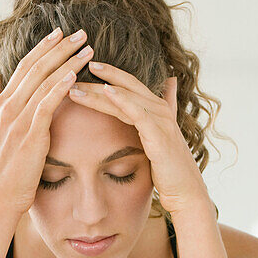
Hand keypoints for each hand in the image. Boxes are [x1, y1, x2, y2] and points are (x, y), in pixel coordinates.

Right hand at [0, 28, 94, 216]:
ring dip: (67, 62)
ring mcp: (18, 119)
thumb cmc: (3, 167)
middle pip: (36, 67)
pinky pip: (47, 103)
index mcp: (2, 103)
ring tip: (87, 48)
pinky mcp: (30, 133)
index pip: (25, 66)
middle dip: (59, 48)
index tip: (60, 33)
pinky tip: (76, 75)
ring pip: (44, 81)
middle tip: (80, 33)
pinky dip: (61, 87)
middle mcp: (8, 106)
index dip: (43, 48)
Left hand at [68, 67, 210, 215]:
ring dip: (99, 90)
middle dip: (100, 75)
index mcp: (156, 109)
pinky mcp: (158, 134)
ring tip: (76, 86)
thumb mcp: (157, 140)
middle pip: (125, 85)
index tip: (83, 68)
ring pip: (126, 97)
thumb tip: (160, 94)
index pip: (128, 85)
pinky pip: (137, 112)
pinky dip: (122, 99)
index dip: (108, 74)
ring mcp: (160, 120)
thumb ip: (152, 120)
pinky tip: (105, 91)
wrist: (184, 191)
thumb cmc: (168, 169)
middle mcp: (159, 109)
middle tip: (73, 66)